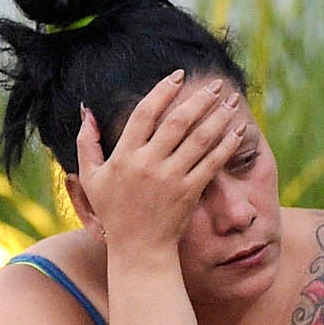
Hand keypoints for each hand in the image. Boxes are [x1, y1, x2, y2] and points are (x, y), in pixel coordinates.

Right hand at [76, 72, 248, 252]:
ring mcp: (170, 179)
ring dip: (218, 116)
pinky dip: (227, 144)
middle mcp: (148, 164)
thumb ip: (86, 143)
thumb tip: (86, 110)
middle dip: (200, 98)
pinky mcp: (189, 192)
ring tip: (232, 100)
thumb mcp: (91, 178)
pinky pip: (212, 162)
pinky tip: (237, 129)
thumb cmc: (114, 212)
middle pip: (178, 121)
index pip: (145, 113)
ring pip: (199, 139)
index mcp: (124, 156)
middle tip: (216, 84)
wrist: (138, 249)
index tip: (179, 75)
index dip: (163, 90)